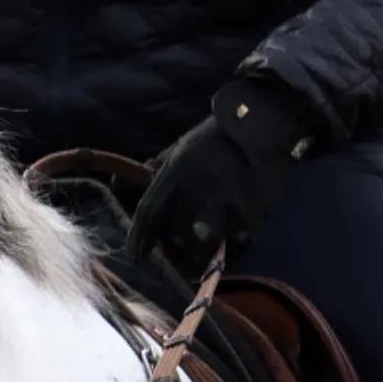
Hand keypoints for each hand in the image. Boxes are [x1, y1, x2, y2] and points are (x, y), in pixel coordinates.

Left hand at [126, 75, 314, 288]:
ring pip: (204, 240)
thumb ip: (154, 167)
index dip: (139, 238)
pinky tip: (230, 251)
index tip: (136, 259)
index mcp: (176, 169)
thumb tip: (116, 182)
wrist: (266, 122)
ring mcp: (226, 198)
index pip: (149, 210)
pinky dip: (232, 250)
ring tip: (202, 256)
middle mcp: (197, 186)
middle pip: (176, 230)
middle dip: (174, 246)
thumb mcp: (181, 146)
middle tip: (176, 254)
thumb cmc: (219, 136)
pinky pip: (238, 241)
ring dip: (200, 252)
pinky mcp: (253, 208)